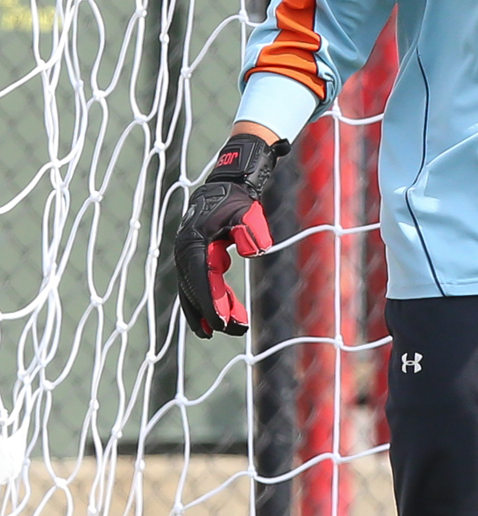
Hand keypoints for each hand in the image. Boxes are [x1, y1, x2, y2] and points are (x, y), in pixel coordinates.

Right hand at [174, 134, 288, 337]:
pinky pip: (200, 285)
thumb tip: (254, 252)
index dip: (212, 302)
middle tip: (233, 330)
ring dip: (210, 310)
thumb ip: (251, 229)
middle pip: (197, 290)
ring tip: (228, 330)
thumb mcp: (247, 212)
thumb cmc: (237, 200)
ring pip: (196, 291)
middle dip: (214, 312)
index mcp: (194, 243)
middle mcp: (186, 252)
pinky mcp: (197, 259)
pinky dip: (209, 300)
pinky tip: (221, 317)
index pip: (203, 279)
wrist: (225, 186)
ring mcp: (189, 256)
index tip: (223, 322)